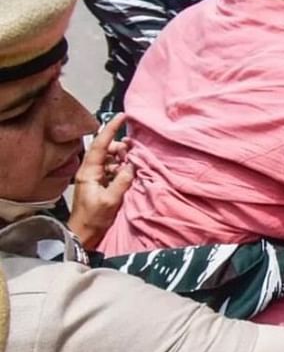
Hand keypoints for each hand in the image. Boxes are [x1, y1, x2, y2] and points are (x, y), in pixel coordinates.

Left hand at [68, 113, 134, 247]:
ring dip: (122, 159)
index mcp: (89, 172)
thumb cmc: (93, 219)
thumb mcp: (110, 200)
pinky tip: (129, 173)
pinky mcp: (99, 184)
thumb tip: (131, 166)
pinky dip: (122, 168)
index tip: (122, 116)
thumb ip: (122, 181)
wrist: (83, 234)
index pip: (100, 145)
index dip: (111, 129)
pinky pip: (112, 170)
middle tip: (134, 151)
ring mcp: (94, 178)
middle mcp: (90, 171)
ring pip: (110, 159)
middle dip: (120, 147)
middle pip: (106, 150)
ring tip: (133, 164)